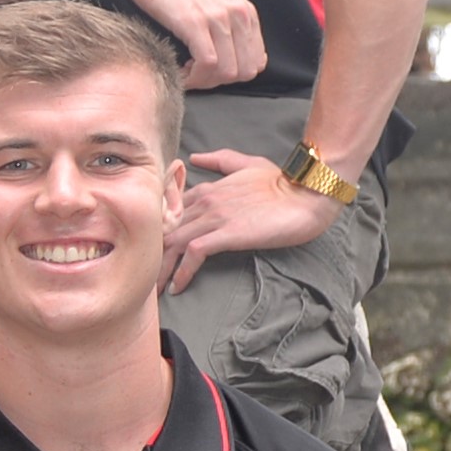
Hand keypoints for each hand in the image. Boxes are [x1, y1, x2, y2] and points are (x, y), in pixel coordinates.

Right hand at [121, 0, 265, 87]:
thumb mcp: (212, 0)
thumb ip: (227, 23)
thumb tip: (230, 57)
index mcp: (245, 10)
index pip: (256, 61)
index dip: (233, 74)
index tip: (210, 72)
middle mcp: (238, 13)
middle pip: (245, 71)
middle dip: (219, 81)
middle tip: (196, 76)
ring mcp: (218, 18)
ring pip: (227, 72)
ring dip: (204, 81)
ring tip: (185, 73)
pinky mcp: (196, 22)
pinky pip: (207, 65)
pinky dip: (193, 76)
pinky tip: (179, 70)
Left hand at [161, 151, 339, 293]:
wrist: (306, 193)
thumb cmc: (282, 181)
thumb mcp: (247, 163)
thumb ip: (219, 161)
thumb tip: (195, 157)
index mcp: (207, 188)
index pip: (169, 211)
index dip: (157, 233)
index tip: (149, 252)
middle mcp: (205, 201)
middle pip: (165, 231)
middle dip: (151, 255)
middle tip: (143, 277)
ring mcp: (215, 217)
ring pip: (173, 243)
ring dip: (161, 270)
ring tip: (153, 292)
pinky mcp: (227, 232)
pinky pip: (194, 253)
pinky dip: (182, 272)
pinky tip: (178, 287)